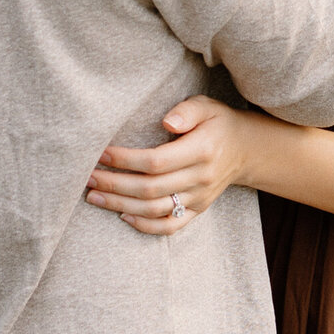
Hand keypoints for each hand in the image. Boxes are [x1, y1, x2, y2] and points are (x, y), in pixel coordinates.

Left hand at [84, 96, 250, 234]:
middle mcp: (201, 178)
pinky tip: (122, 216)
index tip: (101, 154)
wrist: (246, 149)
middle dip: (114, 184)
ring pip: (154, 210)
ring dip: (120, 205)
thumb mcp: (206, 106)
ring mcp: (199, 198)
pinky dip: (144, 226)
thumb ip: (187, 110)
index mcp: (202, 150)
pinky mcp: (197, 210)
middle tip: (87, 177)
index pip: (156, 161)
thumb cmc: (217, 122)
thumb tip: (166, 122)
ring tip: (93, 196)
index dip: (126, 160)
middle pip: (150, 189)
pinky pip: (169, 227)